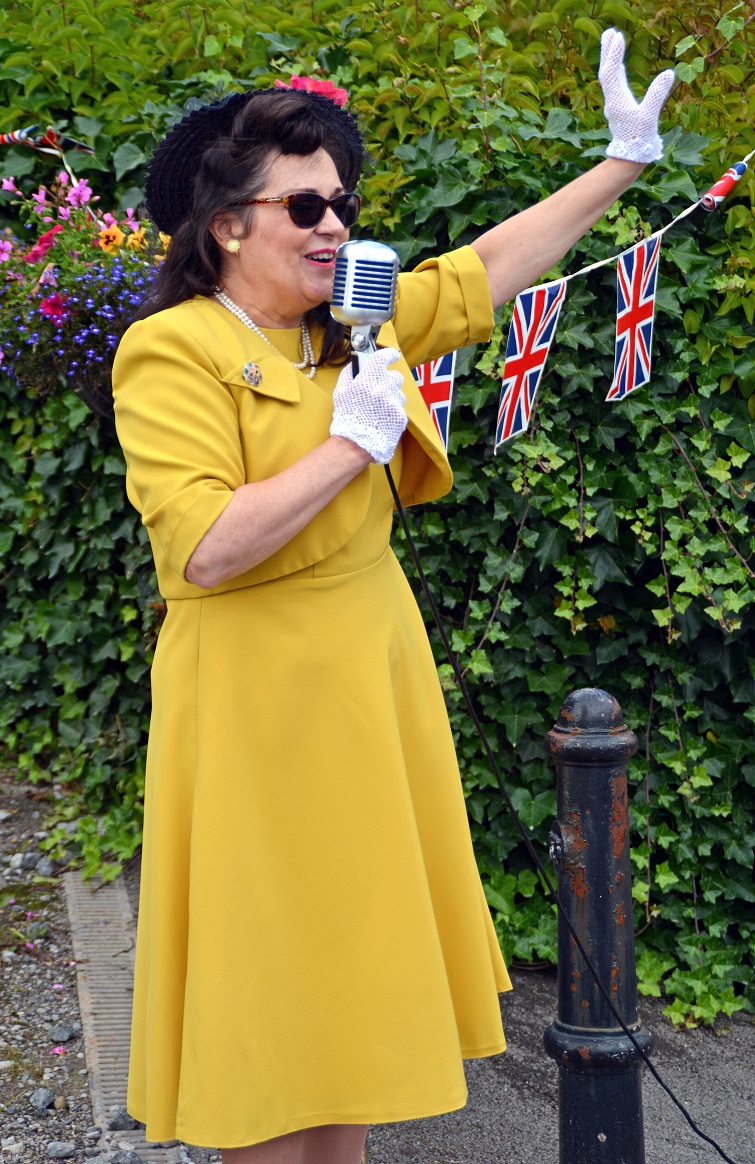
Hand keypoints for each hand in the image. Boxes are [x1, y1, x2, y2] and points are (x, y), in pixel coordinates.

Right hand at [329, 346, 407, 464]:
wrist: (356, 444)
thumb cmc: (346, 418)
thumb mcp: (340, 393)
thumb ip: (348, 375)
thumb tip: (356, 364)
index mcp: (368, 380)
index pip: (383, 358)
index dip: (389, 354)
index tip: (392, 355)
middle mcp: (383, 389)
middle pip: (395, 376)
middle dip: (389, 380)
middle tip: (380, 389)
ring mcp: (394, 403)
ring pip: (399, 393)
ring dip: (392, 396)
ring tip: (380, 408)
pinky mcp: (401, 416)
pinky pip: (400, 408)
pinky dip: (393, 411)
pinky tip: (384, 419)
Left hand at [599, 28, 674, 163]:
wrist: (630, 157)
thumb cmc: (639, 139)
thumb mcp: (650, 116)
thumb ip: (657, 94)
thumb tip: (669, 72)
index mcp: (618, 100)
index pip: (612, 72)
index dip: (614, 54)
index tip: (618, 36)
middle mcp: (613, 99)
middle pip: (606, 71)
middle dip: (608, 51)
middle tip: (609, 31)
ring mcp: (615, 102)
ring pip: (609, 76)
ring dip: (610, 58)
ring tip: (611, 40)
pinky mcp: (619, 106)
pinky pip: (614, 83)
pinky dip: (615, 70)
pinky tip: (617, 64)